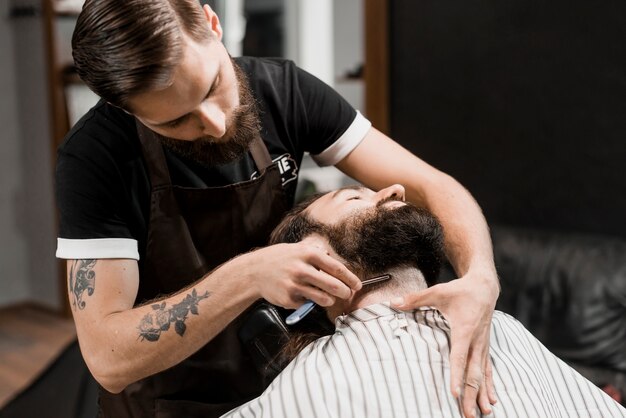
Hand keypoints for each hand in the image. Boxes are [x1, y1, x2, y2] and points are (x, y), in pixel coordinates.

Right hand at [239, 238, 361, 308]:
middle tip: (348, 294)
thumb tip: (337, 265)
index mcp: (308, 254)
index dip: (350, 278)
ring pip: (323, 298)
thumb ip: (317, 254)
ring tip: (328, 298)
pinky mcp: (288, 299)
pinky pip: (307, 304)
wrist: (254, 271)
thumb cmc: (280, 259)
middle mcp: (301, 269)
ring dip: (330, 300)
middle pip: (333, 285)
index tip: (357, 285)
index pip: (336, 268)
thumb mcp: (298, 249)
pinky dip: (309, 302)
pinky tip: (302, 295)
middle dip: (345, 292)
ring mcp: (294, 285)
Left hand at [391, 270, 498, 417]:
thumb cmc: (460, 290)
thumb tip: (393, 302)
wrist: (485, 286)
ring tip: (483, 412)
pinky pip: (488, 369)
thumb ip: (415, 298)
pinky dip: (490, 385)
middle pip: (473, 372)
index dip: (457, 375)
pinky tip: (492, 401)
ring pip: (483, 374)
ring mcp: (482, 345)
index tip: (455, 393)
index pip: (459, 357)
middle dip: (471, 394)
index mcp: (464, 330)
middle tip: (468, 414)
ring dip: (482, 394)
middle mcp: (476, 341)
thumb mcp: (437, 291)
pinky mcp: (485, 346)